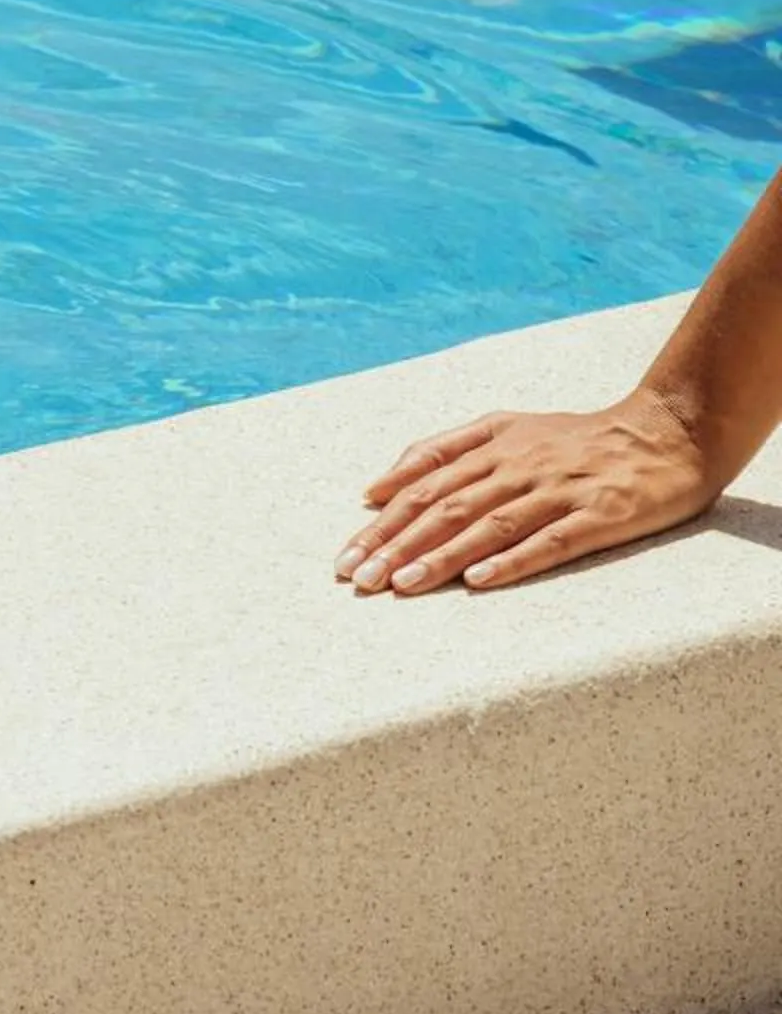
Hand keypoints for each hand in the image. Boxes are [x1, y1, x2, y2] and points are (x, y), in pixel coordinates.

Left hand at [335, 390, 721, 596]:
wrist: (669, 433)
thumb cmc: (576, 440)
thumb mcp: (506, 428)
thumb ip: (441, 451)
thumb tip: (376, 488)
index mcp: (493, 443)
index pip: (423, 483)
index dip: (382, 521)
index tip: (346, 554)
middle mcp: (520, 464)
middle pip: (446, 506)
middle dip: (397, 545)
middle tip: (357, 579)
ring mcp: (559, 489)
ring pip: (489, 525)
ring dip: (441, 556)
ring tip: (401, 585)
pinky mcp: (600, 515)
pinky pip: (551, 540)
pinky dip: (512, 560)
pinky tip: (478, 583)